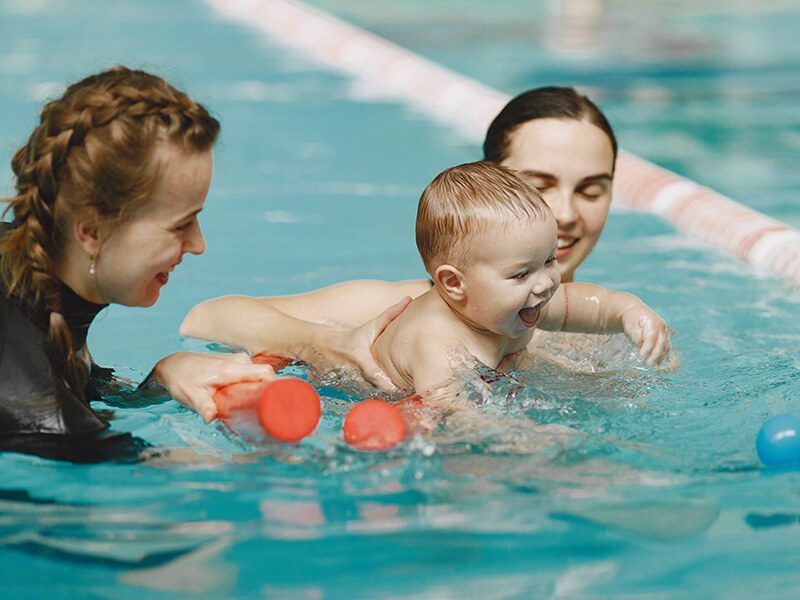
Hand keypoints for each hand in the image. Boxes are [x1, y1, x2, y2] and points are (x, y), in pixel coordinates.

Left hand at [152, 352, 276, 421]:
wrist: (173, 365)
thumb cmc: (182, 380)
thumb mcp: (192, 396)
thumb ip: (203, 407)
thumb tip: (211, 419)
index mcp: (231, 369)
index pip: (264, 372)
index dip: (277, 385)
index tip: (282, 400)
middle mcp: (238, 361)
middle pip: (265, 375)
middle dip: (271, 391)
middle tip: (271, 411)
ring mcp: (238, 360)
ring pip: (259, 374)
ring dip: (261, 388)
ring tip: (260, 407)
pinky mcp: (236, 362)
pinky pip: (252, 372)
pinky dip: (255, 384)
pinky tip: (250, 397)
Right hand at [319, 297, 410, 390]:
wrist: (324, 348)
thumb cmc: (353, 336)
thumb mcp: (370, 326)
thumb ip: (391, 314)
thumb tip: (408, 298)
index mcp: (360, 357)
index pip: (375, 374)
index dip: (387, 384)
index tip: (401, 388)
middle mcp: (355, 373)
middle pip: (378, 388)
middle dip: (394, 392)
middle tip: (411, 393)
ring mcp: (351, 384)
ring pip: (374, 395)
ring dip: (388, 397)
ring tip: (406, 395)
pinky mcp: (350, 391)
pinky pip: (369, 397)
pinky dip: (379, 398)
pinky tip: (394, 397)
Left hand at [620, 303, 670, 366]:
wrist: (636, 312)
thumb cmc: (631, 320)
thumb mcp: (630, 325)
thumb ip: (635, 335)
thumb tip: (640, 345)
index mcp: (653, 322)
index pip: (651, 337)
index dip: (647, 347)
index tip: (642, 356)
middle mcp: (662, 327)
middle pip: (661, 343)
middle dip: (656, 355)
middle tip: (648, 364)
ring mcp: (665, 332)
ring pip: (665, 346)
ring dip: (660, 357)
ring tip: (653, 366)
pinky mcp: (665, 337)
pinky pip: (666, 348)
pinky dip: (663, 356)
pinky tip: (659, 364)